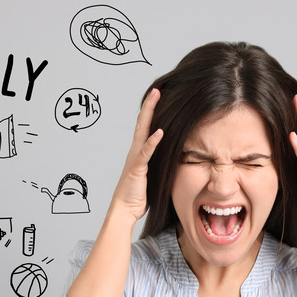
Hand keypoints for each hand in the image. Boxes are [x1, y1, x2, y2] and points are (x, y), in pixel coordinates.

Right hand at [110, 88, 163, 222]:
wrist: (124, 208)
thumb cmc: (137, 193)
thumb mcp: (152, 173)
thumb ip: (158, 162)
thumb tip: (172, 155)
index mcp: (140, 151)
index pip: (147, 125)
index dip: (152, 109)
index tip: (159, 94)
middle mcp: (136, 150)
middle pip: (143, 121)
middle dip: (150, 103)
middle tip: (157, 87)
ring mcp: (135, 158)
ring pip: (142, 131)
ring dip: (149, 113)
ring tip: (156, 97)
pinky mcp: (137, 169)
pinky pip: (145, 153)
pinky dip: (152, 142)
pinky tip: (160, 132)